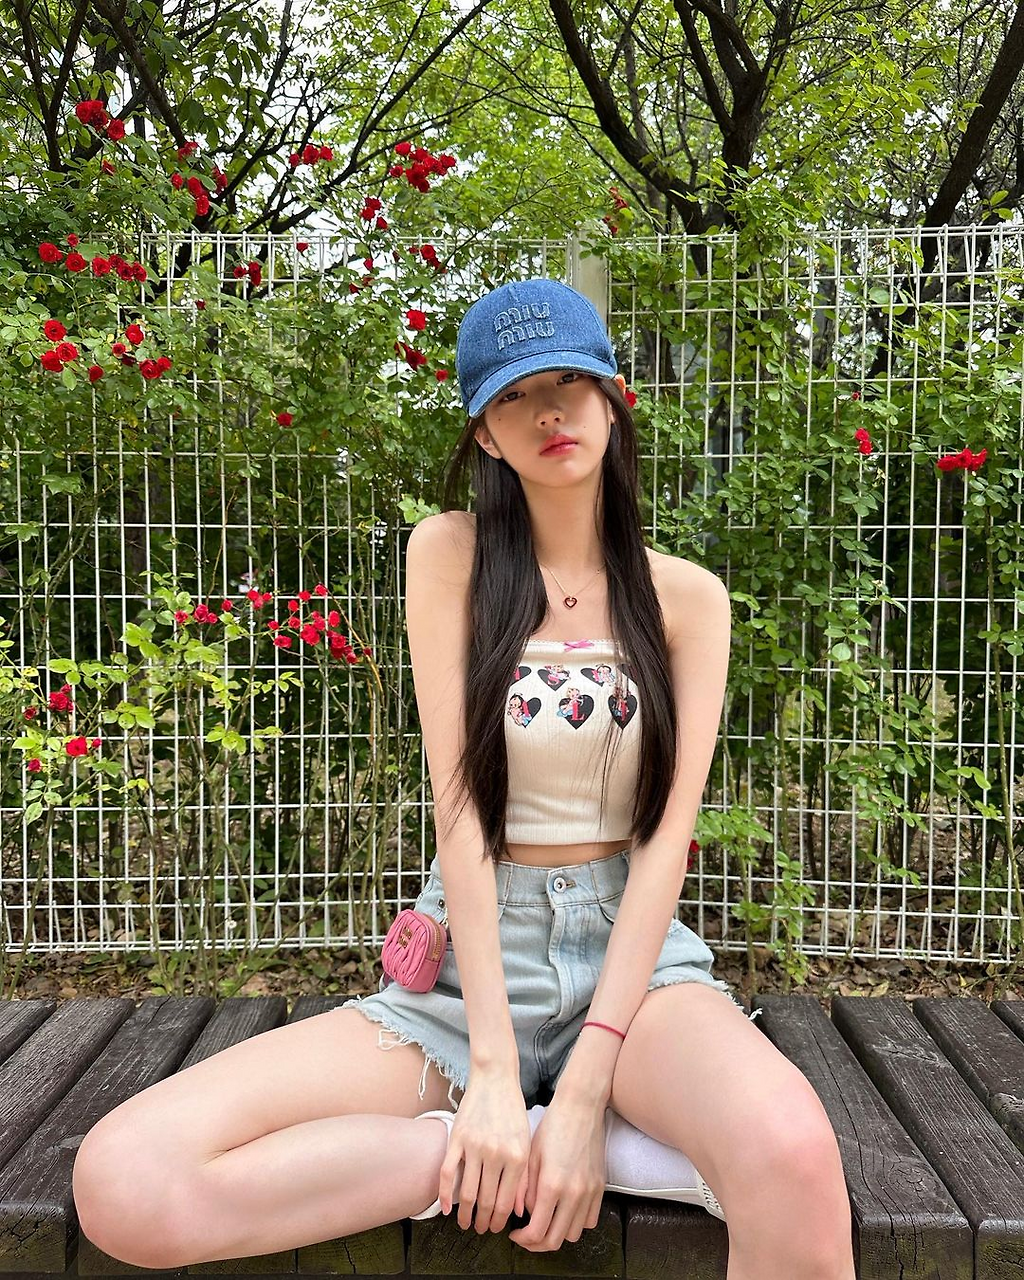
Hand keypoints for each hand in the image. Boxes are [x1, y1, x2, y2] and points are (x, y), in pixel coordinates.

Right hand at [438, 1066, 530, 1235]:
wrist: (495, 1078)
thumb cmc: (514, 1111)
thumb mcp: (527, 1142)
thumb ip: (525, 1177)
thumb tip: (520, 1211)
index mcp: (517, 1157)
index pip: (507, 1202)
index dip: (500, 1221)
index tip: (496, 1229)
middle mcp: (496, 1154)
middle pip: (486, 1201)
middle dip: (483, 1221)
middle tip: (480, 1230)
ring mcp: (474, 1146)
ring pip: (467, 1192)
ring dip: (464, 1214)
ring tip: (465, 1222)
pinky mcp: (457, 1138)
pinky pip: (448, 1173)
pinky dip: (445, 1195)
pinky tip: (446, 1208)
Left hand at [508, 1096, 606, 1251]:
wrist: (581, 1107)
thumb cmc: (551, 1126)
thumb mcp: (530, 1155)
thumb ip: (524, 1190)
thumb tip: (522, 1214)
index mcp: (551, 1185)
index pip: (537, 1232)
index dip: (522, 1239)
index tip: (514, 1233)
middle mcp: (573, 1194)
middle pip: (555, 1240)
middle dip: (537, 1244)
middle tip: (526, 1235)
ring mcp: (590, 1192)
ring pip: (573, 1234)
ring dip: (557, 1234)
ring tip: (545, 1221)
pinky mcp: (600, 1188)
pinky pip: (589, 1220)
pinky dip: (576, 1223)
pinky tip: (564, 1211)